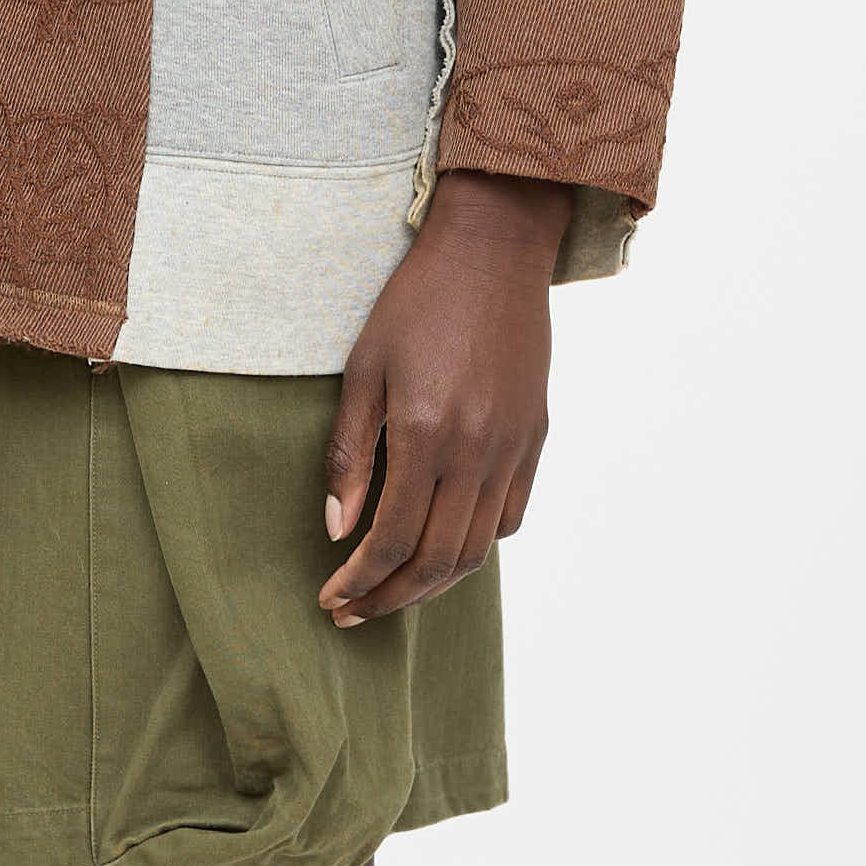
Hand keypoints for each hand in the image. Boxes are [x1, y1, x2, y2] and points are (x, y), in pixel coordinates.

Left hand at [317, 170, 570, 626]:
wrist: (493, 252)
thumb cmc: (415, 303)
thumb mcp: (363, 370)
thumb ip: (349, 453)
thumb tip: (337, 529)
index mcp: (426, 434)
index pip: (391, 540)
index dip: (358, 581)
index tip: (330, 599)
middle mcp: (477, 451)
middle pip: (437, 561)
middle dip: (390, 598)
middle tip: (353, 612)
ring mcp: (513, 448)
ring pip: (477, 549)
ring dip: (433, 583)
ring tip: (393, 590)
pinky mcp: (535, 438)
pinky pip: (510, 517)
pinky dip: (476, 546)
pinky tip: (443, 545)